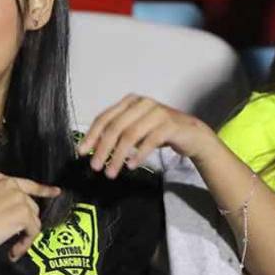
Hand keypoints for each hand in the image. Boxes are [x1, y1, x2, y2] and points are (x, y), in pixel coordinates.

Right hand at [0, 173, 60, 261]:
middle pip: (30, 204)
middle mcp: (10, 184)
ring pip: (33, 218)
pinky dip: (25, 244)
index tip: (55, 192)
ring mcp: (18, 198)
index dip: (42, 189)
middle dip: (25, 221)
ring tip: (12, 247)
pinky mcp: (23, 214)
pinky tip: (13, 251)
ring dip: (25, 234)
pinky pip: (33, 231)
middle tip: (15, 236)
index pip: (25, 183)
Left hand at [77, 94, 216, 177]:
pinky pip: (149, 141)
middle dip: (103, 149)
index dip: (92, 135)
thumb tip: (92, 148)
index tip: (82, 151)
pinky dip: (138, 155)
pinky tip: (131, 166)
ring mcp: (157, 112)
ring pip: (130, 135)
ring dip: (118, 156)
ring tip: (111, 172)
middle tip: (95, 166)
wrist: (192, 134)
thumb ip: (117, 133)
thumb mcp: (135, 130)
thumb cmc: (159, 132)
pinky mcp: (170, 124)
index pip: (104, 118)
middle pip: (115, 127)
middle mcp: (142, 103)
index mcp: (130, 102)